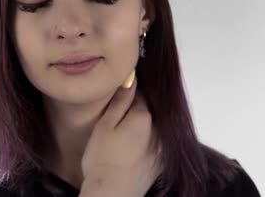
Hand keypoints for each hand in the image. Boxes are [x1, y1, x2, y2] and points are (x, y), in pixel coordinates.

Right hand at [80, 71, 162, 196]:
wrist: (112, 194)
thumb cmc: (103, 160)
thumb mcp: (105, 125)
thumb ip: (120, 101)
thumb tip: (131, 79)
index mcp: (144, 116)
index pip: (139, 94)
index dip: (126, 94)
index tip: (116, 100)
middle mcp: (158, 130)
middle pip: (147, 111)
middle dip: (134, 111)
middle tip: (115, 122)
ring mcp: (161, 148)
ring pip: (151, 128)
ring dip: (140, 128)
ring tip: (121, 139)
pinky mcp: (159, 163)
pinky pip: (154, 144)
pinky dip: (144, 144)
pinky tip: (129, 151)